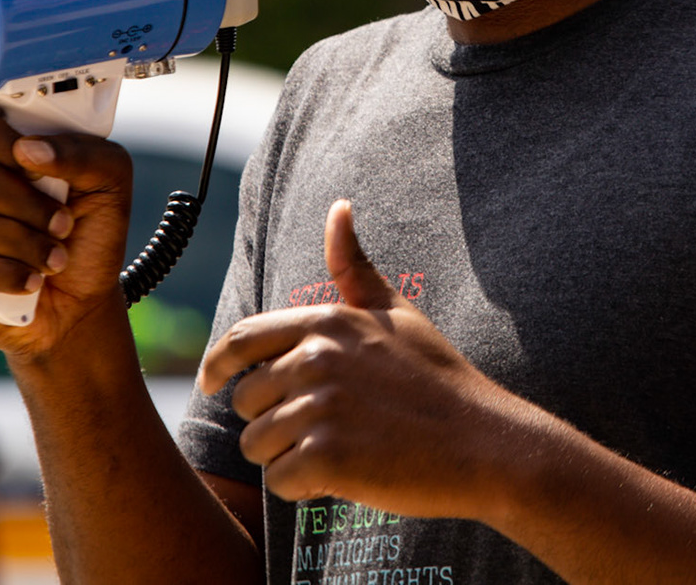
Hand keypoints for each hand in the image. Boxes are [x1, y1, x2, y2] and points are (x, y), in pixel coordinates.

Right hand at [0, 101, 134, 359]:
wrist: (79, 301)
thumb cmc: (89, 233)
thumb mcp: (109, 183)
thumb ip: (81, 153)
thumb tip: (28, 148)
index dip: (2, 142)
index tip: (37, 167)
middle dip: (22, 203)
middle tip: (61, 225)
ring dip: (19, 243)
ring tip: (54, 259)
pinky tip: (28, 280)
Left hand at [198, 200, 534, 517]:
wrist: (486, 444)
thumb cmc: (438, 380)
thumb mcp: (397, 312)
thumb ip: (354, 266)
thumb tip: (338, 207)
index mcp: (327, 321)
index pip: (241, 339)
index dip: (215, 365)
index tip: (210, 383)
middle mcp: (317, 358)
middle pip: (246, 400)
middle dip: (270, 421)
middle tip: (320, 429)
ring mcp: (322, 407)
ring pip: (257, 444)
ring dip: (286, 456)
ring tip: (336, 451)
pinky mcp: (327, 457)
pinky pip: (279, 481)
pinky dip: (303, 488)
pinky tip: (342, 477)